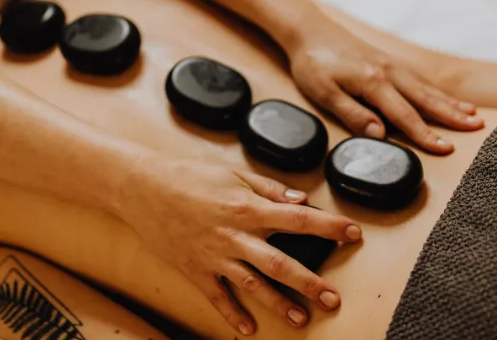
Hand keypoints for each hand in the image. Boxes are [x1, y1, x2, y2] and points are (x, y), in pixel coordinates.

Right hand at [122, 155, 361, 335]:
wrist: (143, 189)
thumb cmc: (189, 176)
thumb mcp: (233, 173)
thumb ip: (269, 188)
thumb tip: (300, 199)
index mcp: (248, 207)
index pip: (298, 218)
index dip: (329, 226)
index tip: (353, 234)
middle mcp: (235, 235)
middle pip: (280, 262)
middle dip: (309, 282)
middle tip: (333, 298)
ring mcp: (215, 256)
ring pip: (253, 285)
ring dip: (279, 304)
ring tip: (302, 319)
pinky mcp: (196, 270)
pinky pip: (217, 297)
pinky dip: (232, 315)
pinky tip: (249, 329)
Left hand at [287, 14, 482, 153]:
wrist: (310, 30)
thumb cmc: (313, 63)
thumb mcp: (324, 93)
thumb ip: (352, 114)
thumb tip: (380, 135)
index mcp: (373, 82)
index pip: (404, 115)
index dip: (425, 135)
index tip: (445, 148)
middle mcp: (388, 72)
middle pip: (425, 99)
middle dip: (452, 116)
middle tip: (477, 129)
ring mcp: (391, 66)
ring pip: (426, 88)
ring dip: (450, 103)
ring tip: (473, 115)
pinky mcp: (389, 62)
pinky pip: (418, 80)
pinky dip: (436, 91)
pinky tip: (447, 99)